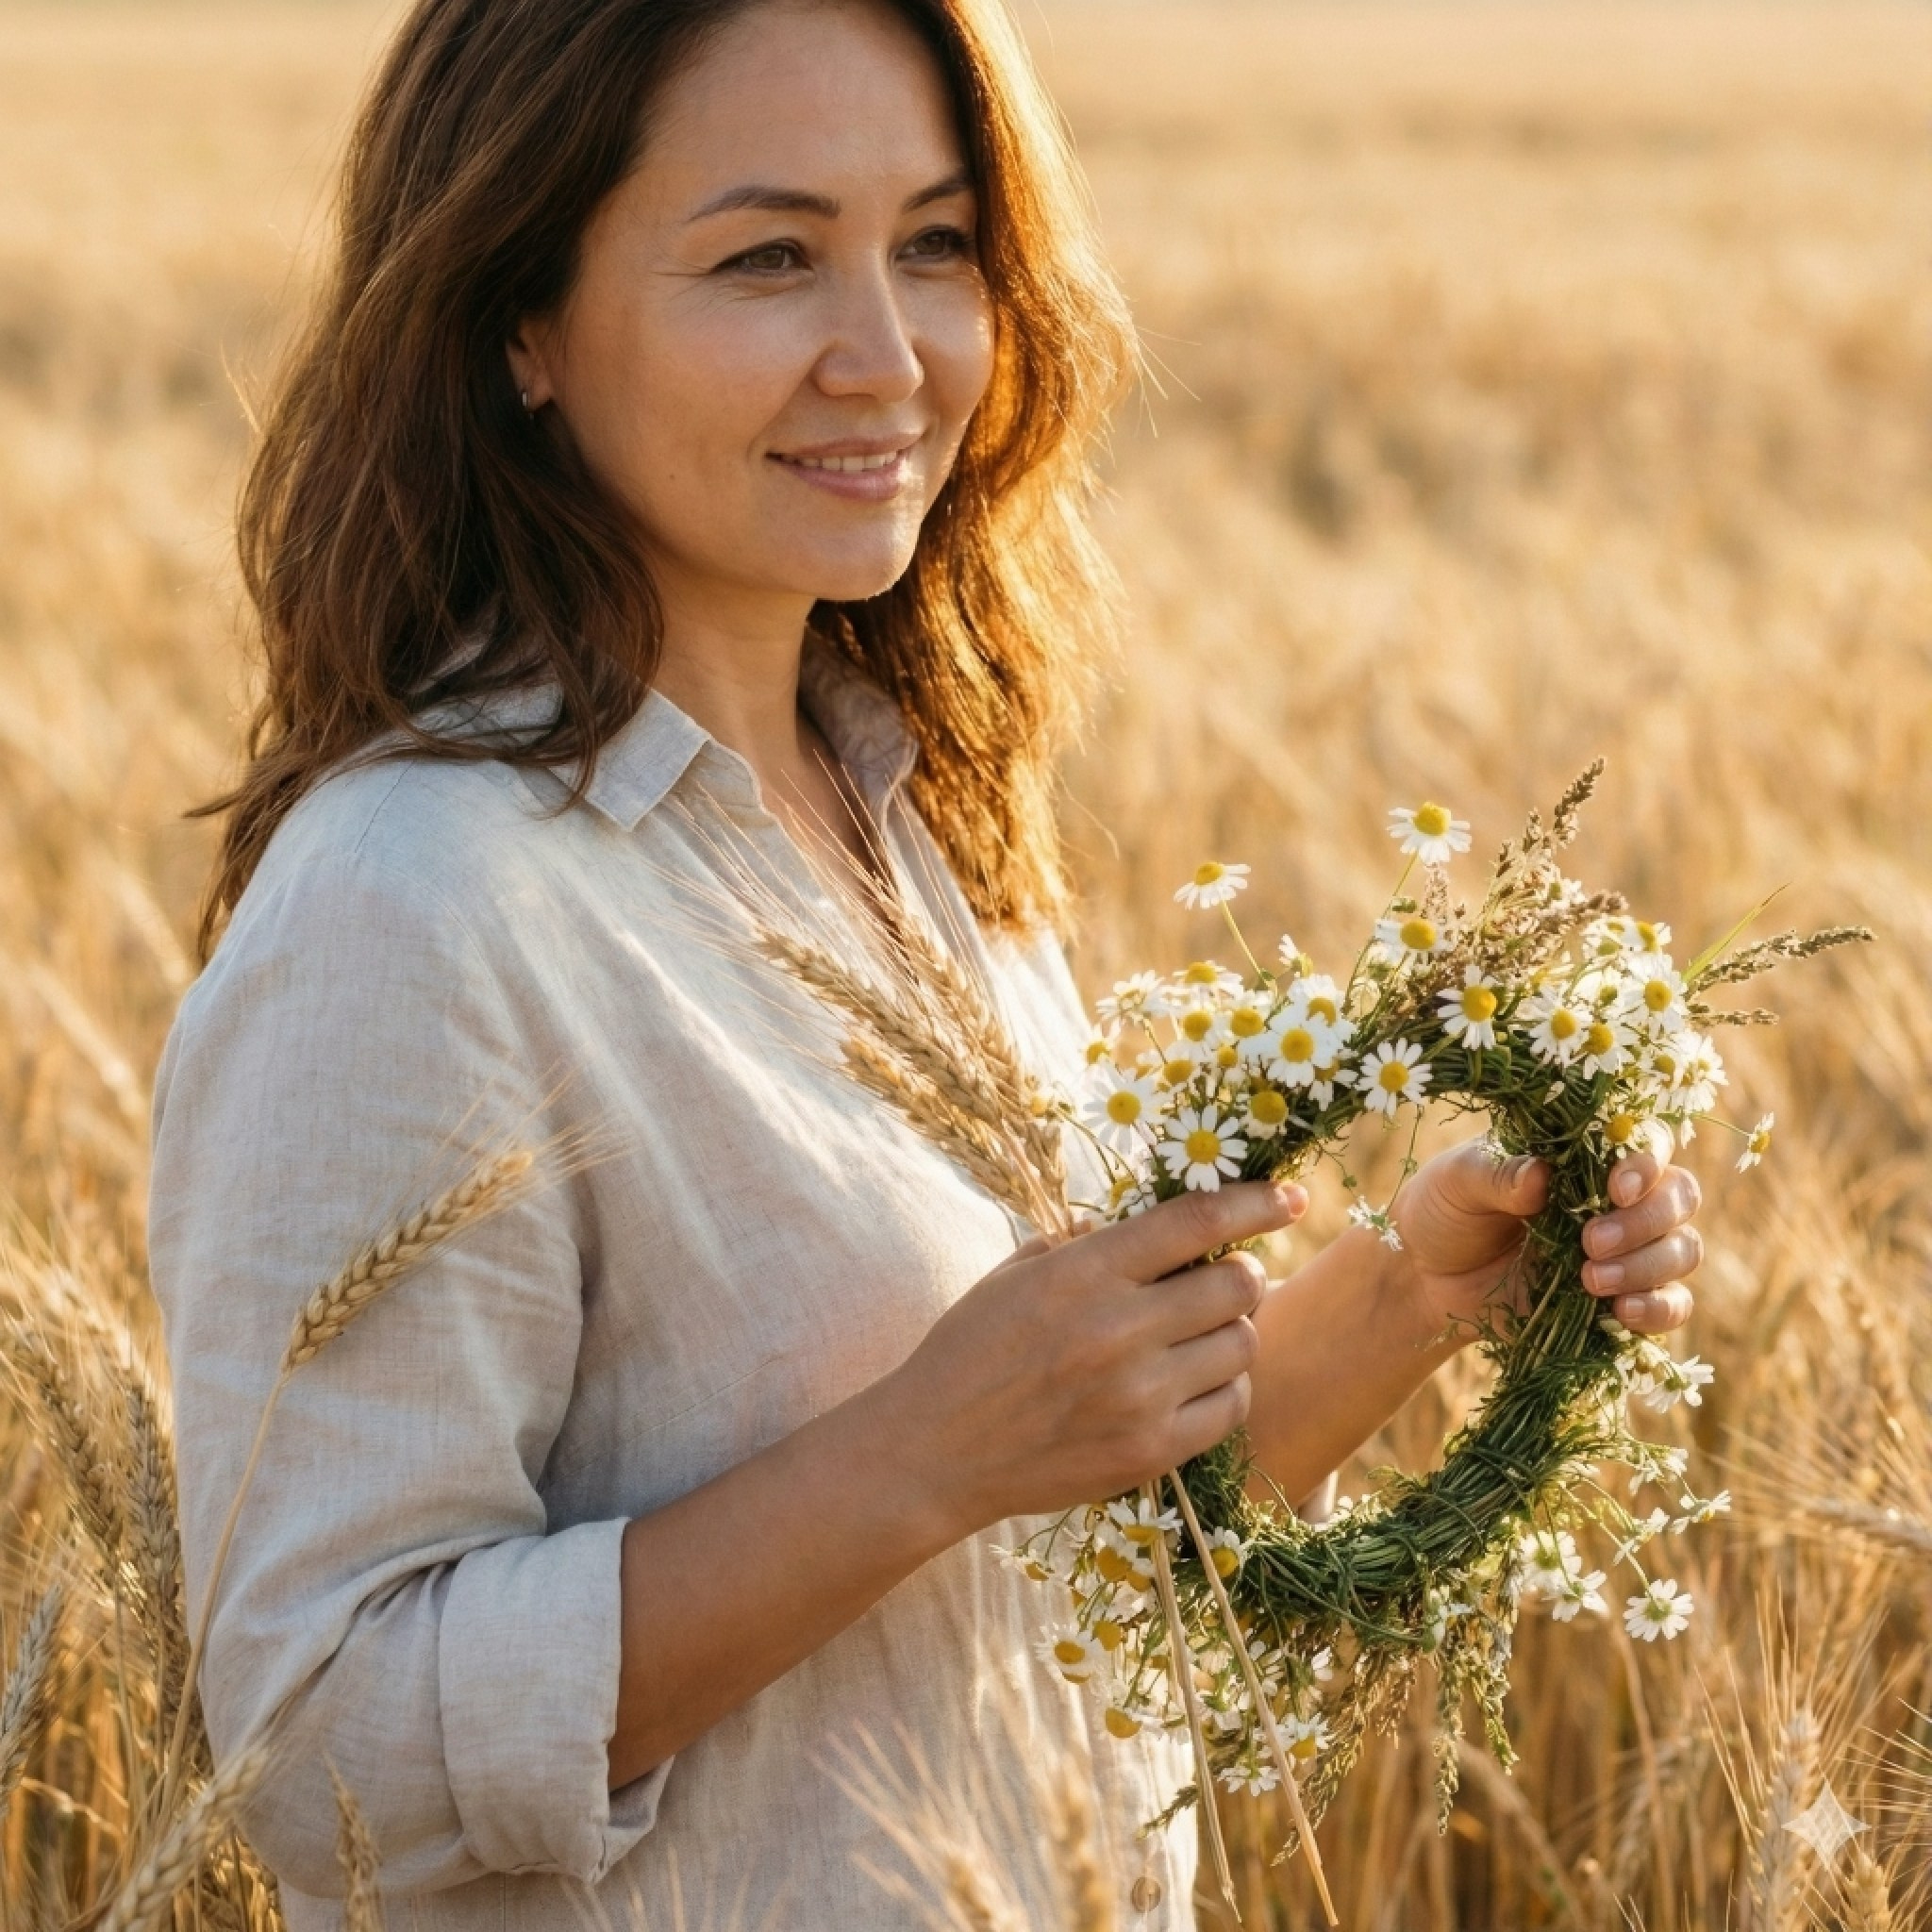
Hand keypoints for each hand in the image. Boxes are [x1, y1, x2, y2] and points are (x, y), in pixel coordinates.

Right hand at [881, 1180, 1307, 1535]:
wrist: (934, 1451)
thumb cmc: (970, 1351)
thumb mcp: (1018, 1273)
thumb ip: (1089, 1244)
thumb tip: (1159, 1226)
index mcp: (1085, 1272)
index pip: (1196, 1221)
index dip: (1256, 1202)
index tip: (1292, 1196)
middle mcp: (1120, 1329)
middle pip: (1237, 1285)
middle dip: (1242, 1276)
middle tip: (1221, 1283)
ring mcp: (1140, 1395)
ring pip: (1242, 1345)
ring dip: (1231, 1333)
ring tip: (1194, 1338)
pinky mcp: (1150, 1451)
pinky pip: (1231, 1406)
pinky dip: (1224, 1388)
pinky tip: (1191, 1384)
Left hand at [1388, 1141, 1701, 1338]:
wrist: (1426, 1275)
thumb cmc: (1445, 1208)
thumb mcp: (1457, 1181)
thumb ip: (1498, 1175)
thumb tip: (1541, 1176)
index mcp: (1586, 1155)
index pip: (1648, 1143)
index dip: (1646, 1163)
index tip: (1616, 1187)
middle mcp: (1618, 1199)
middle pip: (1679, 1198)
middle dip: (1645, 1221)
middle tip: (1590, 1242)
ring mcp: (1625, 1251)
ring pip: (1682, 1250)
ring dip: (1649, 1266)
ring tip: (1589, 1279)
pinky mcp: (1619, 1299)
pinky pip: (1672, 1305)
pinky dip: (1660, 1309)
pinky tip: (1621, 1312)